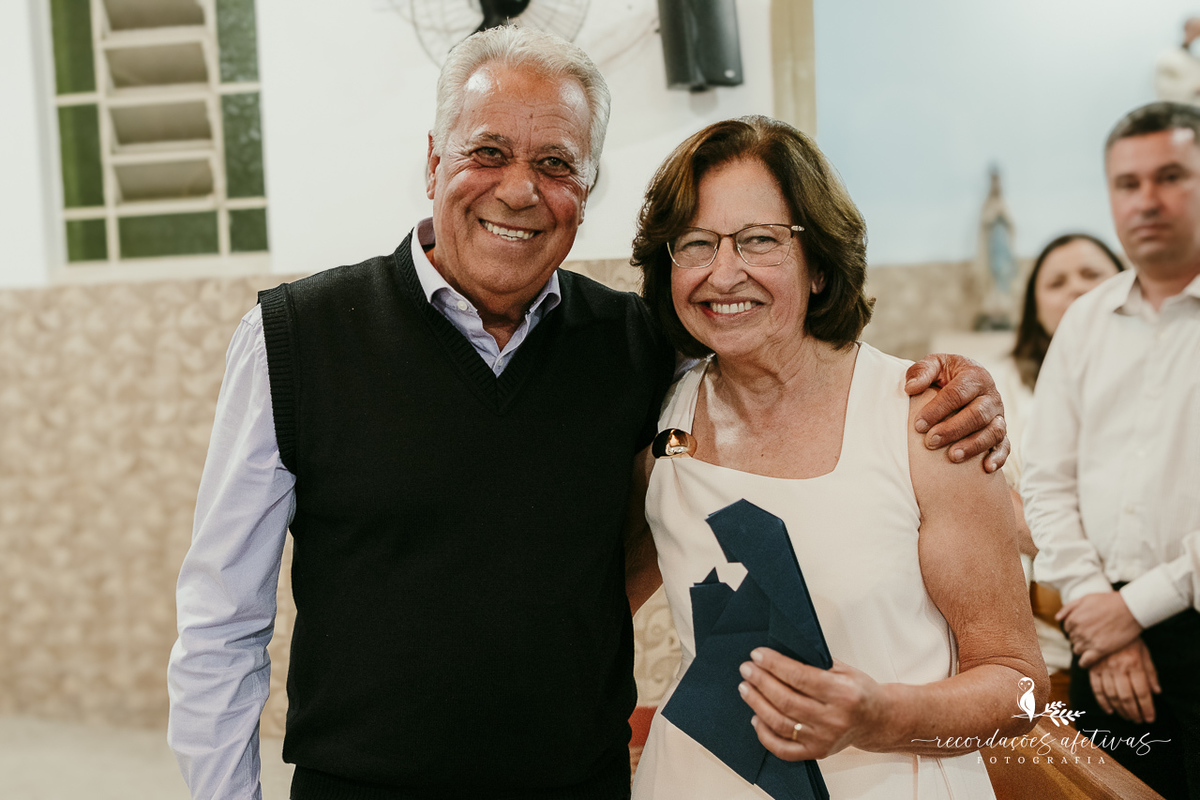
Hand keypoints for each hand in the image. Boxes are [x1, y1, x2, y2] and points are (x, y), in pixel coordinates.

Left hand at [738, 648, 881, 760]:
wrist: (877, 720)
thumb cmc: (859, 691)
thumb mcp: (843, 669)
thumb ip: (813, 662)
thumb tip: (777, 653)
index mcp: (842, 693)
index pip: (800, 677)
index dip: (774, 665)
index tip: (757, 655)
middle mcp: (833, 719)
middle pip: (787, 700)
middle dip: (761, 682)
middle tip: (747, 669)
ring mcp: (824, 739)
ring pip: (781, 723)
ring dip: (757, 704)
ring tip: (746, 688)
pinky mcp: (816, 753)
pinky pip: (783, 749)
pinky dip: (765, 734)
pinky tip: (756, 717)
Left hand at [904, 354, 1007, 471]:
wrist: (964, 382)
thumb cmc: (945, 375)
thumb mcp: (934, 365)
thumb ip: (922, 371)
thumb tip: (911, 387)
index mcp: (975, 376)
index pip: (958, 393)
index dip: (938, 409)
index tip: (918, 425)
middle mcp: (991, 396)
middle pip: (977, 414)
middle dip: (953, 430)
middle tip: (930, 442)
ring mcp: (999, 416)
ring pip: (993, 431)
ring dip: (973, 445)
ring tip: (952, 457)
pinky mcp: (1002, 432)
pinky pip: (1005, 446)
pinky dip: (998, 457)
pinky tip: (986, 468)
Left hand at [1058, 591, 1142, 667]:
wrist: (1130, 608)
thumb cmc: (1109, 601)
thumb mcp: (1085, 598)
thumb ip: (1069, 608)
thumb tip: (1057, 618)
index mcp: (1073, 619)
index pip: (1068, 629)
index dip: (1076, 628)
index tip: (1085, 628)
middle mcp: (1078, 631)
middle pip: (1072, 639)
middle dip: (1079, 638)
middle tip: (1091, 635)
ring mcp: (1088, 641)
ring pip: (1077, 650)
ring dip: (1083, 648)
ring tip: (1093, 645)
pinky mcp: (1100, 650)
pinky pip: (1086, 661)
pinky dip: (1084, 663)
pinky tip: (1087, 662)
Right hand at [1087, 638, 1159, 723]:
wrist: (1106, 621)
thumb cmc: (1129, 638)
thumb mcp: (1144, 652)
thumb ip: (1151, 672)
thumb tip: (1157, 692)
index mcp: (1134, 664)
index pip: (1142, 692)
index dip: (1147, 708)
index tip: (1150, 718)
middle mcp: (1118, 667)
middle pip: (1126, 697)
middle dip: (1134, 712)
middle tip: (1138, 720)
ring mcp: (1103, 667)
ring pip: (1111, 695)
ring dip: (1120, 710)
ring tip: (1127, 717)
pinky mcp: (1092, 667)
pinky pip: (1096, 688)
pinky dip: (1102, 701)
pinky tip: (1109, 710)